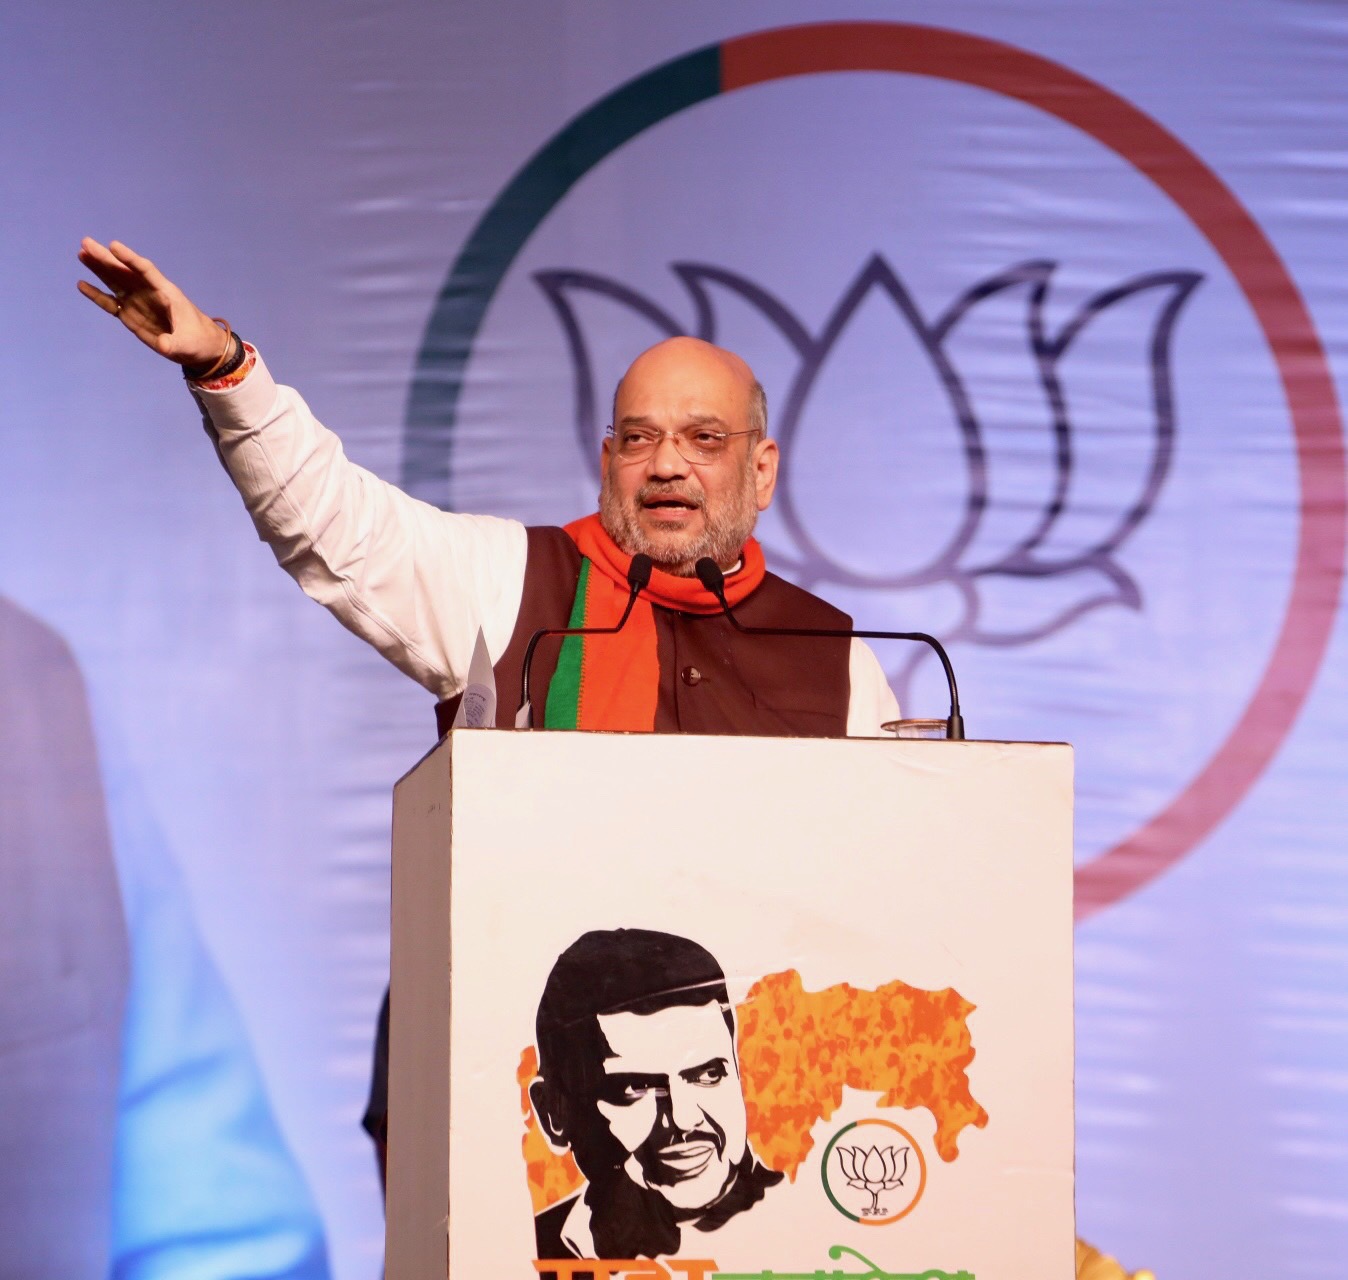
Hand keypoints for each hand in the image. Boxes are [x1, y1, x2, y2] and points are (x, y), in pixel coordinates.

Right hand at [77, 238, 229, 366]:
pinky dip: (97, 294)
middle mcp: (148, 293)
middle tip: (85, 242)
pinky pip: (110, 302)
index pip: (145, 270)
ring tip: (81, 253)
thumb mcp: (188, 343)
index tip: (113, 245)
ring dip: (98, 268)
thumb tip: (162, 345)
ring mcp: (138, 302)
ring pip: (115, 282)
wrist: (198, 347)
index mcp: (166, 292)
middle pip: (125, 272)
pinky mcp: (130, 315)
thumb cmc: (197, 340)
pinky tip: (82, 284)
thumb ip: (174, 343)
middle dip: (106, 258)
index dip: (129, 258)